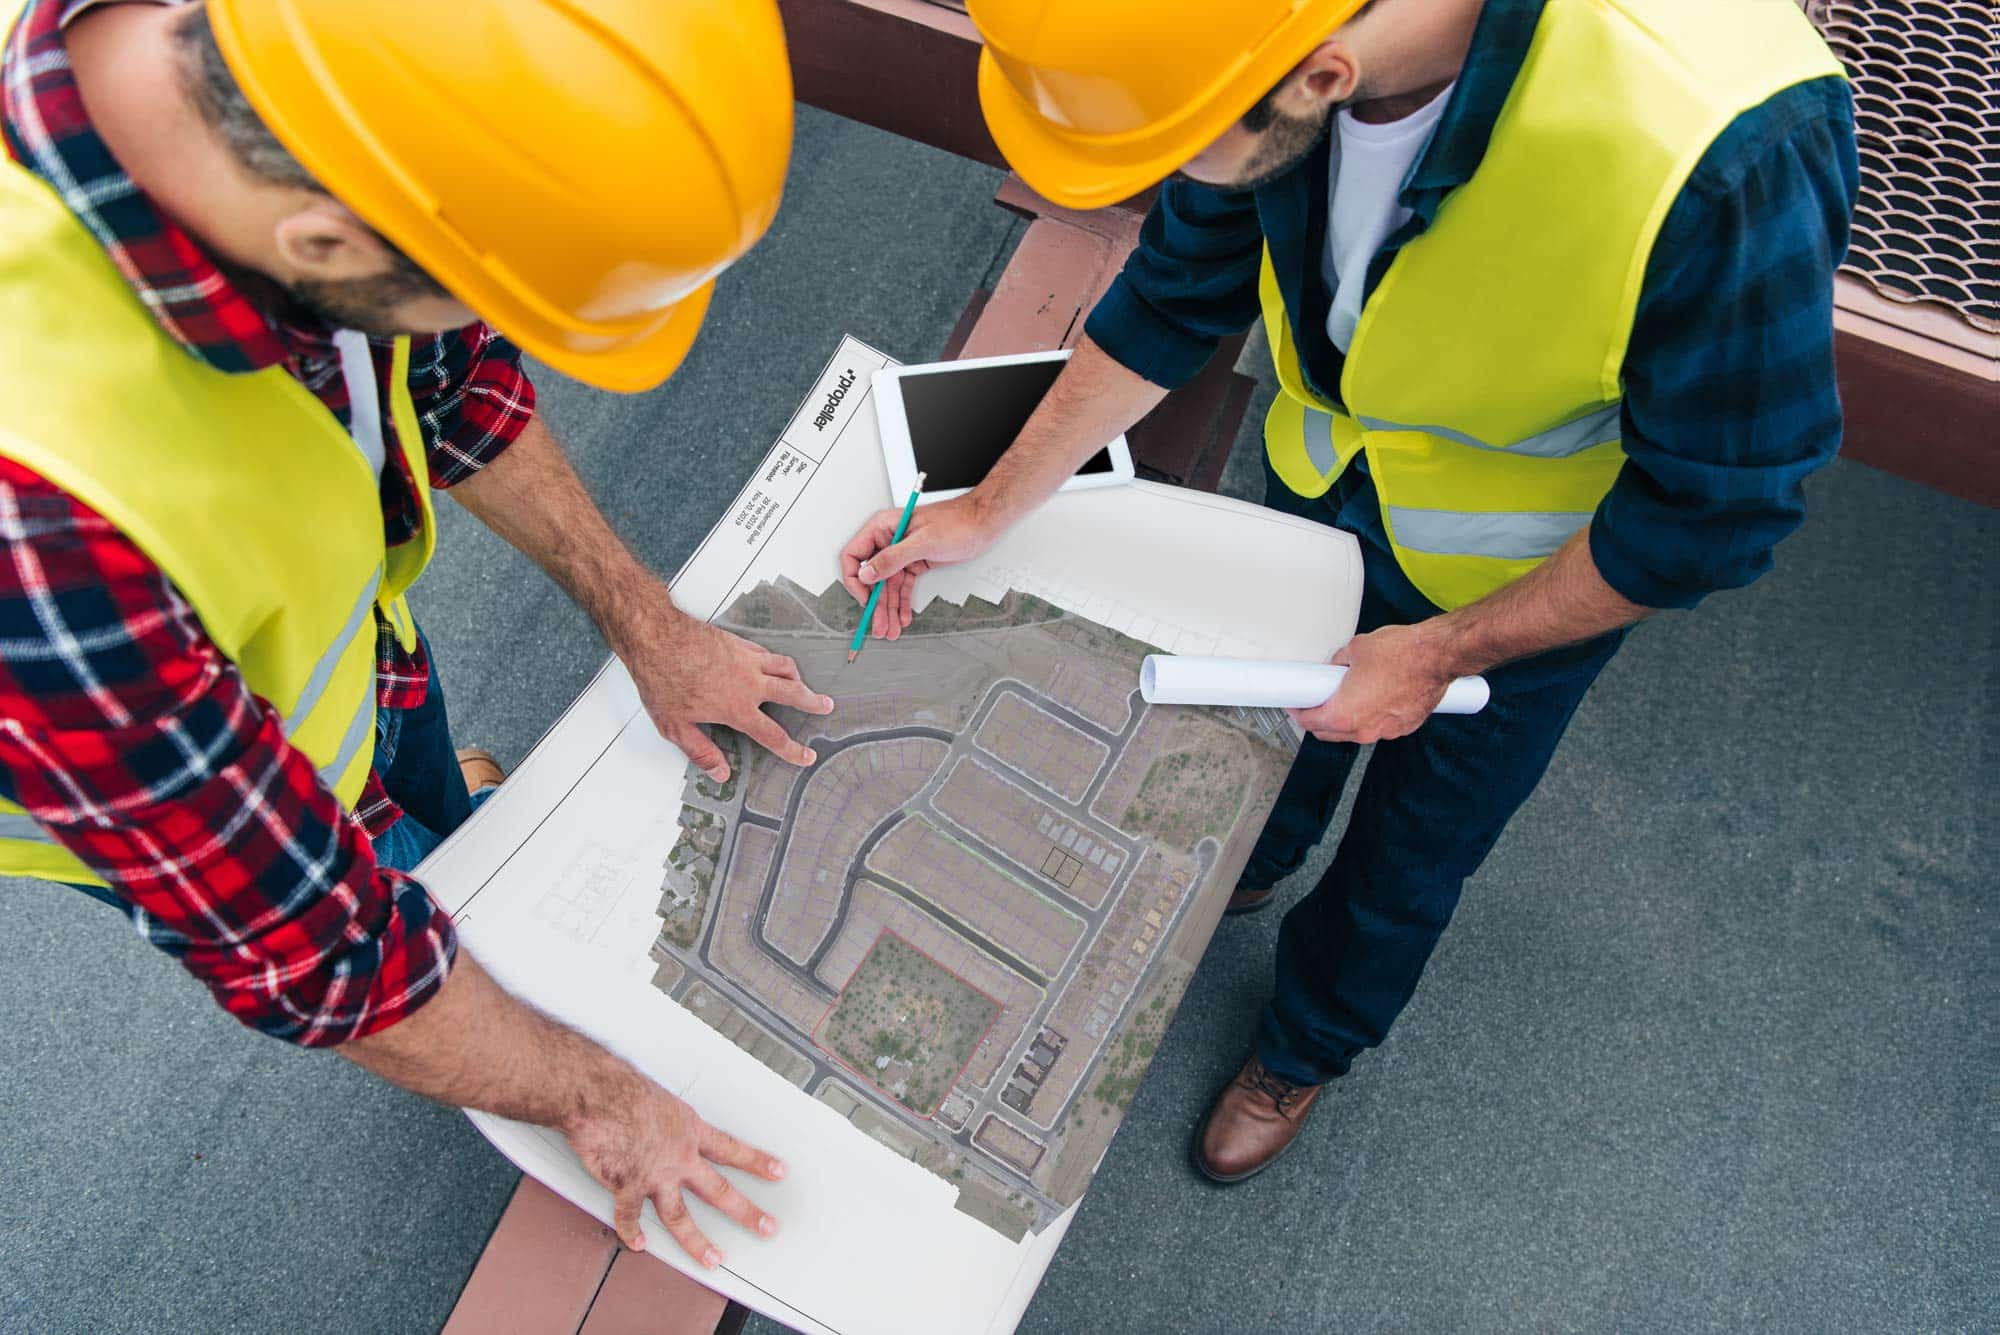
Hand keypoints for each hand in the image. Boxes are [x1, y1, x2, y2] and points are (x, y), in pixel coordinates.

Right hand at [563, 1071, 785, 1267]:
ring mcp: (654, 1175)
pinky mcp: (626, 1186)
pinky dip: (631, 1232)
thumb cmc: (625, 1088)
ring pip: (680, 1217)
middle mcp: (679, 1157)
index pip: (731, 1150)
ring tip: (712, 1259)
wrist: (600, 1095)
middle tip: (766, 1227)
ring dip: (697, 1242)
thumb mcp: (661, 1098)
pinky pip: (629, 1217)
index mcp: (689, 1131)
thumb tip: (662, 1121)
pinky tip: (638, 1244)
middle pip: (719, 1190)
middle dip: (746, 1212)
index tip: (778, 1171)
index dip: (756, 1162)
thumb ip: (667, 1118)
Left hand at [614, 591, 832, 780]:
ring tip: (802, 683)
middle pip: (793, 694)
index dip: (793, 750)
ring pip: (785, 667)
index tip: (806, 756)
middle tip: (826, 706)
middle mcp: (749, 683)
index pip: (773, 735)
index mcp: (737, 708)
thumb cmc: (662, 680)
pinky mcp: (738, 643)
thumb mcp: (675, 727)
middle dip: (812, 702)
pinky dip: (775, 660)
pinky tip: (771, 663)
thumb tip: (720, 773)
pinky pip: (766, 652)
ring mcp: (746, 659)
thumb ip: (701, 751)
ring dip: (798, 677)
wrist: (657, 638)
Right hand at [837, 495, 996, 640]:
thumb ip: (892, 558)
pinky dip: (902, 603)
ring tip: (891, 629)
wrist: (981, 523)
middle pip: (872, 578)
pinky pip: (903, 586)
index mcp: (882, 528)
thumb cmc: (957, 522)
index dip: (855, 580)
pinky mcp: (914, 563)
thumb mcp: (923, 541)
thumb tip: (867, 573)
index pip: (854, 556)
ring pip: (888, 586)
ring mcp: (901, 554)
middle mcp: (888, 541)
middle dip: (876, 604)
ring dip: (889, 609)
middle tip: (879, 626)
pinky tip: (903, 617)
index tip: (864, 599)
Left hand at [1288, 623, 1454, 744]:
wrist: (1437, 657)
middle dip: (1317, 718)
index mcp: (1344, 715)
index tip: (1295, 703)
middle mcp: (1363, 730)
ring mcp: (1386, 732)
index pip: (1308, 722)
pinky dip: (1370, 717)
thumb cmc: (1400, 654)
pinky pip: (1379, 726)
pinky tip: (1372, 698)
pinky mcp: (1404, 727)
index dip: (1297, 711)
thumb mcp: (1354, 649)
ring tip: (1345, 697)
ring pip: (1354, 732)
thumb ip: (1338, 662)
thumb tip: (1335, 665)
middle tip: (1315, 700)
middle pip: (1328, 733)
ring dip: (1344, 719)